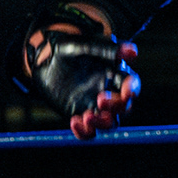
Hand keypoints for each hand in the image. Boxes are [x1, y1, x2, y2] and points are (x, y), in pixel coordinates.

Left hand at [20, 9, 139, 140]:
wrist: (44, 59)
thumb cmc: (67, 48)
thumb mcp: (84, 45)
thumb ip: (107, 49)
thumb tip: (133, 52)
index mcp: (114, 74)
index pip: (131, 85)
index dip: (132, 89)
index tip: (126, 92)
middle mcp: (108, 91)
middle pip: (123, 107)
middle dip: (116, 106)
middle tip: (100, 99)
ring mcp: (94, 105)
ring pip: (109, 122)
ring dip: (102, 123)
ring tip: (86, 116)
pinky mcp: (80, 114)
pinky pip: (88, 131)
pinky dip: (84, 132)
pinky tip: (74, 121)